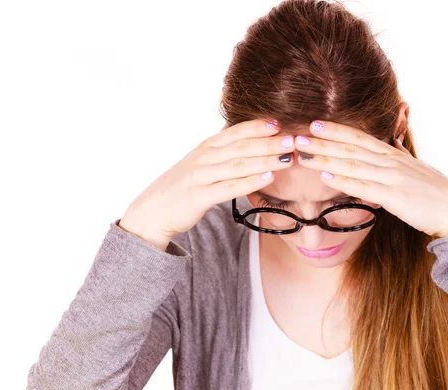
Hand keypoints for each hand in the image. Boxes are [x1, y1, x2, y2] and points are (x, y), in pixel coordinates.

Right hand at [120, 119, 294, 245]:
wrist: (153, 210)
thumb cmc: (183, 187)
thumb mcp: (201, 164)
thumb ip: (222, 153)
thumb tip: (248, 141)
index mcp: (206, 147)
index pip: (236, 131)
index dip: (258, 126)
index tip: (281, 122)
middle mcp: (204, 157)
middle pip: (242, 146)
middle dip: (269, 141)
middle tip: (293, 138)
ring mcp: (201, 176)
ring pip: (239, 165)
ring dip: (266, 159)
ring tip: (288, 157)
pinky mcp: (199, 196)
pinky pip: (230, 187)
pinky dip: (251, 181)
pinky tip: (269, 177)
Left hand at [294, 120, 447, 238]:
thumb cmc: (435, 192)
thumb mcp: (416, 166)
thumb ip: (401, 153)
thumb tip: (394, 139)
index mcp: (393, 155)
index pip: (359, 138)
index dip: (336, 130)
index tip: (314, 124)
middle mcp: (390, 161)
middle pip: (350, 147)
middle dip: (322, 141)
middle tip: (297, 135)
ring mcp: (392, 178)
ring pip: (352, 164)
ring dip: (325, 157)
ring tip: (303, 152)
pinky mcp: (394, 197)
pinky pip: (363, 186)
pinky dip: (343, 179)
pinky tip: (325, 176)